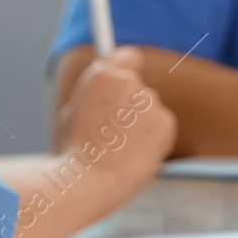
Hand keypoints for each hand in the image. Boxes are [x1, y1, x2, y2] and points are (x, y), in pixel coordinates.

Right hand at [53, 47, 176, 189]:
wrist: (89, 180)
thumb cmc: (72, 155)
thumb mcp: (72, 115)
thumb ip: (94, 99)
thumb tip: (103, 98)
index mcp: (101, 76)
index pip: (128, 57)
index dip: (127, 69)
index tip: (127, 80)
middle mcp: (129, 82)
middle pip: (138, 90)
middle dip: (131, 108)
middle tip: (115, 133)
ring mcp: (150, 101)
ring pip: (150, 112)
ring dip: (141, 127)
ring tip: (120, 151)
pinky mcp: (166, 122)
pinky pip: (162, 129)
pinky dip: (155, 142)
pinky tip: (135, 157)